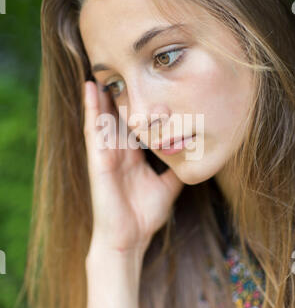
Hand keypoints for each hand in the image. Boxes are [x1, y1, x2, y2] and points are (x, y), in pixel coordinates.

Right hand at [83, 81, 183, 255]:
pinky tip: (89, 91)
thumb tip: (193, 159)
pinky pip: (93, 131)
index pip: (132, 124)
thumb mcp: (167, 187)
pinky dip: (90, 110)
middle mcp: (117, 152)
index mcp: (131, 157)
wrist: (129, 239)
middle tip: (118, 68)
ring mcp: (105, 155)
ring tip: (100, 70)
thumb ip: (176, 171)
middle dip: (115, 94)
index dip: (134, 104)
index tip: (141, 82)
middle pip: (115, 116)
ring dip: (100, 95)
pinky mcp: (98, 161)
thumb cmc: (144, 215)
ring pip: (102, 118)